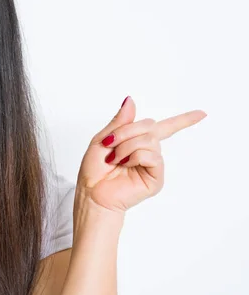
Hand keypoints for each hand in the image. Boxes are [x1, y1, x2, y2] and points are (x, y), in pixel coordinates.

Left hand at [77, 96, 206, 213]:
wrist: (92, 193)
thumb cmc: (94, 170)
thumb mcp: (103, 138)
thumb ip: (119, 121)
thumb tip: (131, 100)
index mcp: (137, 142)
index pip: (163, 127)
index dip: (183, 120)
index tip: (202, 113)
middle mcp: (148, 152)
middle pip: (150, 126)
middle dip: (126, 131)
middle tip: (110, 143)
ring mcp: (153, 165)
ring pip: (149, 140)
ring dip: (127, 146)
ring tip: (116, 159)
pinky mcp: (156, 178)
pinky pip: (152, 156)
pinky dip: (135, 156)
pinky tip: (125, 165)